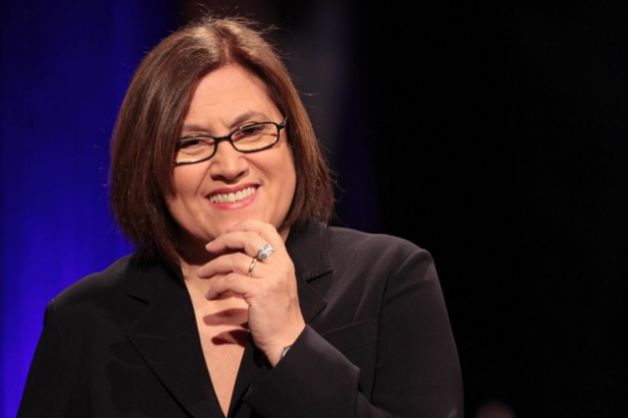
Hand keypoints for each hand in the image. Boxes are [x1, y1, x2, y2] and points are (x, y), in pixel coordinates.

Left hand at [197, 220, 304, 365]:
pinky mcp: (259, 292)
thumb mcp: (275, 283)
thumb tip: (235, 257)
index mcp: (284, 260)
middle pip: (248, 238)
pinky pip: (230, 280)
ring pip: (235, 259)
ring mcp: (270, 277)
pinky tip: (212, 294)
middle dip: (224, 240)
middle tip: (209, 248)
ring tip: (203, 274)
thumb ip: (262, 268)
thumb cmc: (278, 313)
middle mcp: (279, 264)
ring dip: (214, 266)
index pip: (267, 229)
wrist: (287, 338)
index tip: (227, 233)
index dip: (245, 225)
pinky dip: (217, 286)